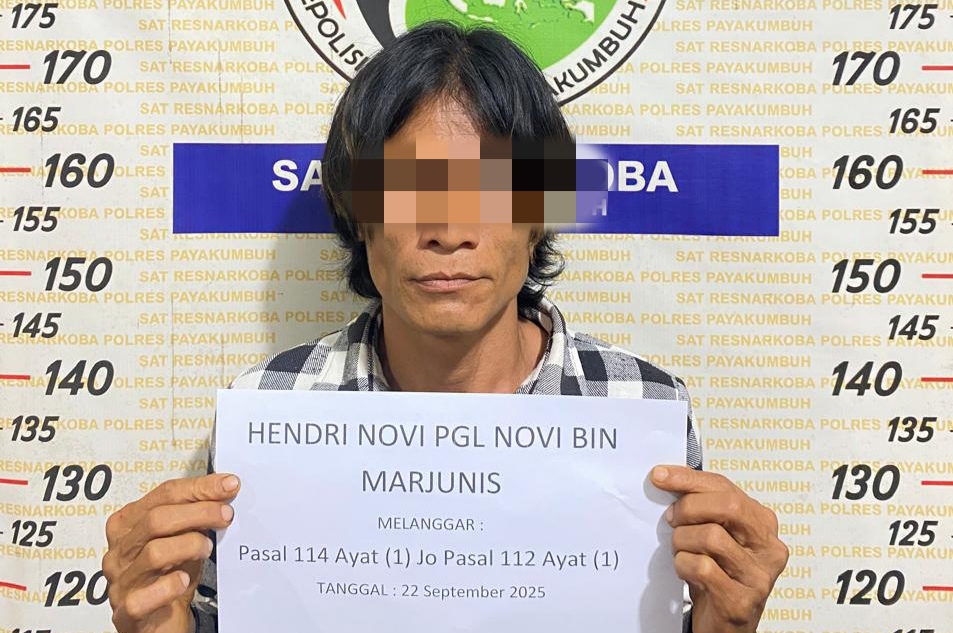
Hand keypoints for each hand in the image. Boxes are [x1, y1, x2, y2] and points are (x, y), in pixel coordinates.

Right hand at [102, 473, 240, 632]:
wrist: (161, 621)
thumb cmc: (170, 576)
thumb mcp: (184, 538)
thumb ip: (197, 514)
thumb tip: (226, 488)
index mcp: (129, 525)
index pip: (163, 494)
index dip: (198, 488)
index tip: (228, 485)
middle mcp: (120, 551)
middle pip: (156, 520)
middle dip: (199, 513)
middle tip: (226, 516)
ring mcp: (121, 581)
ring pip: (154, 553)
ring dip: (189, 546)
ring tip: (207, 549)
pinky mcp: (127, 611)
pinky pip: (144, 596)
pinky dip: (168, 586)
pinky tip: (183, 581)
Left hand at [651, 465, 788, 632]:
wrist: (725, 625)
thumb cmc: (718, 575)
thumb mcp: (714, 536)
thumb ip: (701, 507)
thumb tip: (665, 477)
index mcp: (762, 524)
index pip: (726, 487)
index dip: (689, 479)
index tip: (660, 476)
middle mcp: (768, 548)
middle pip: (727, 506)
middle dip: (689, 508)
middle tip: (672, 520)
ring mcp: (759, 575)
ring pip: (711, 537)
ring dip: (683, 541)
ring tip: (681, 551)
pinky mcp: (742, 600)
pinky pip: (702, 568)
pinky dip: (684, 565)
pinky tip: (686, 571)